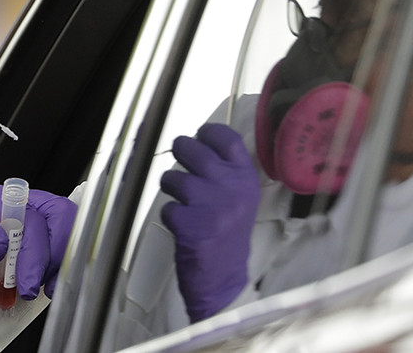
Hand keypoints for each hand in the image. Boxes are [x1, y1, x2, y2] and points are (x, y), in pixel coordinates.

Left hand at [0, 184, 76, 330]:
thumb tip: (1, 238)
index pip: (28, 214)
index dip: (33, 247)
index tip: (24, 280)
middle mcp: (16, 209)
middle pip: (58, 214)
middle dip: (52, 254)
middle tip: (31, 286)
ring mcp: (32, 227)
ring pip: (67, 230)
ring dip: (59, 263)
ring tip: (35, 289)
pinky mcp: (42, 246)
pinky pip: (67, 249)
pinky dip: (62, 270)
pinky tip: (45, 288)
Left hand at [161, 123, 260, 321]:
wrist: (223, 279)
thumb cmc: (228, 236)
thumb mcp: (240, 199)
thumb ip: (226, 172)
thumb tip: (199, 142)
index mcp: (245, 180)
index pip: (227, 139)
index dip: (208, 132)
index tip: (200, 135)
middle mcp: (230, 188)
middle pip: (194, 150)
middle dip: (181, 150)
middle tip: (179, 156)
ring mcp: (209, 205)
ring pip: (174, 178)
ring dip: (171, 186)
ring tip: (181, 200)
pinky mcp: (189, 224)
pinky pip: (167, 206)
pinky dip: (169, 215)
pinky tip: (182, 225)